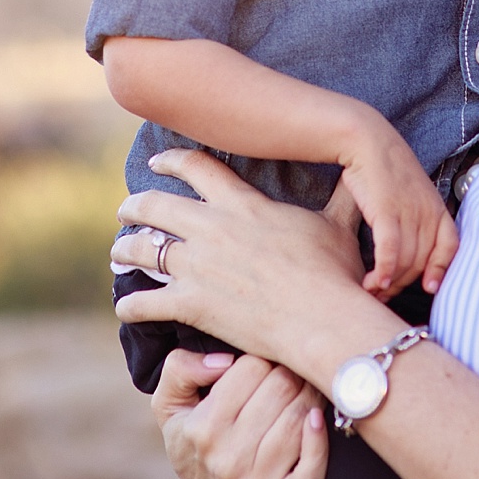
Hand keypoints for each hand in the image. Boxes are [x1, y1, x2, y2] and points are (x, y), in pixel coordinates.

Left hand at [115, 149, 395, 369]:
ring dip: (125, 248)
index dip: (173, 161)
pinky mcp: (191, 303)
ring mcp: (198, 265)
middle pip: (156, 205)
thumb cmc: (335, 273)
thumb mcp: (339, 227)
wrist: (322, 317)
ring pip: (143, 249)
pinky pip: (146, 301)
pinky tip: (125, 307)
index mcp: (243, 205)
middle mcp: (212, 228)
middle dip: (134, 206)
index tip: (158, 163)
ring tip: (118, 252)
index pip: (198, 169)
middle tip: (124, 209)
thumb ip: (342, 200)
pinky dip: (131, 304)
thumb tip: (360, 178)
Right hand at [153, 350, 327, 478]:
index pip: (251, 369)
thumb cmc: (192, 451)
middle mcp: (228, 457)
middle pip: (281, 388)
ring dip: (309, 396)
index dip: (262, 359)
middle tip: (291, 373)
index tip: (265, 364)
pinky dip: (318, 442)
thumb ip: (180, 371)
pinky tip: (316, 421)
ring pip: (299, 418)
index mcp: (203, 427)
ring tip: (305, 391)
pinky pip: (310, 470)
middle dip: (290, 373)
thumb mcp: (170, 410)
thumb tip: (223, 360)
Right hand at [339, 116, 457, 297]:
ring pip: (404, 261)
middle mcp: (427, 212)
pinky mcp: (387, 211)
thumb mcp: (412, 193)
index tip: (429, 288)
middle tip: (383, 293)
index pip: (450, 247)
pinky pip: (389, 250)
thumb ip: (417, 218)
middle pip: (421, 262)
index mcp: (437, 208)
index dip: (441, 270)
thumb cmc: (386, 170)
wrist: (369, 141)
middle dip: (401, 283)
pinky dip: (383, 270)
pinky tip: (374, 282)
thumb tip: (409, 250)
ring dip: (387, 282)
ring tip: (371, 289)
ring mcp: (409, 212)